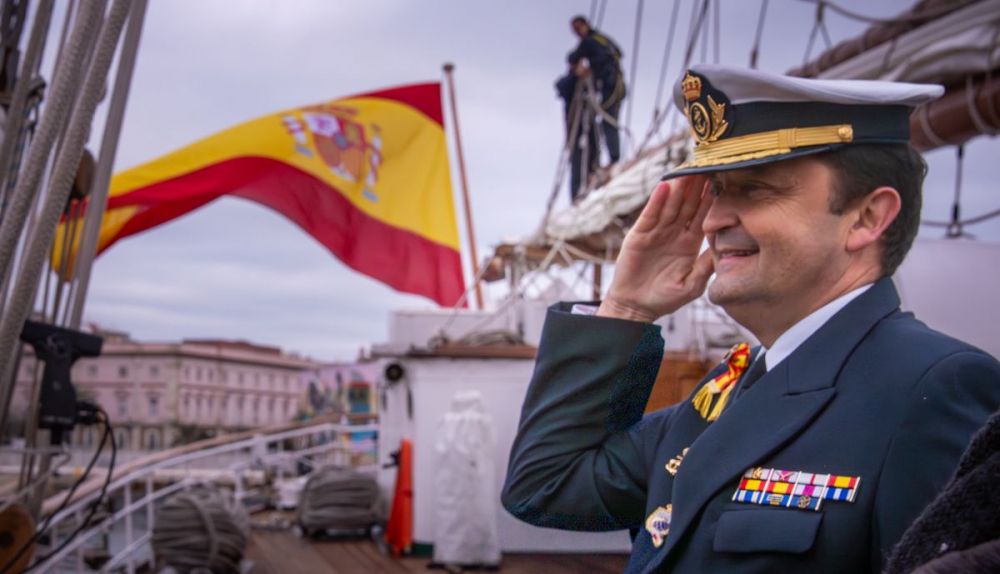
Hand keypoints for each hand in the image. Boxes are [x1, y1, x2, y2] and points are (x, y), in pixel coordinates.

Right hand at [598, 176, 713, 321]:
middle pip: (687, 204)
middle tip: (707, 164)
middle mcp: (674, 233)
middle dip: (697, 185)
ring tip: (688, 169)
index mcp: (690, 242)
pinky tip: (664, 186)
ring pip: (670, 205)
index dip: (712, 198)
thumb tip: (723, 247)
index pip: (703, 215)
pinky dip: (657, 201)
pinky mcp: (639, 235)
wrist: (635, 307)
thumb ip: (707, 266)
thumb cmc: (665, 298)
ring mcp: (656, 232)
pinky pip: (650, 215)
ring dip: (679, 187)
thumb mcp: (693, 284)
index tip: (724, 181)